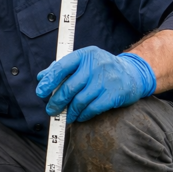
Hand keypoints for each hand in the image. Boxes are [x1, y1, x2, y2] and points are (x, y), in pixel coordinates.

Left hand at [35, 47, 155, 123]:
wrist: (132, 74)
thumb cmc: (101, 69)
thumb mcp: (83, 62)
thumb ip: (62, 68)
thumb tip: (41, 77)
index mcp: (85, 55)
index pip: (62, 67)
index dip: (49, 81)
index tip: (40, 92)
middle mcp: (95, 65)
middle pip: (69, 88)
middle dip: (57, 102)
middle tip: (51, 110)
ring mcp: (106, 80)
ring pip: (80, 101)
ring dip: (69, 111)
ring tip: (65, 116)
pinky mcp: (114, 94)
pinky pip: (92, 109)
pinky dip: (82, 115)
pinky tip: (78, 117)